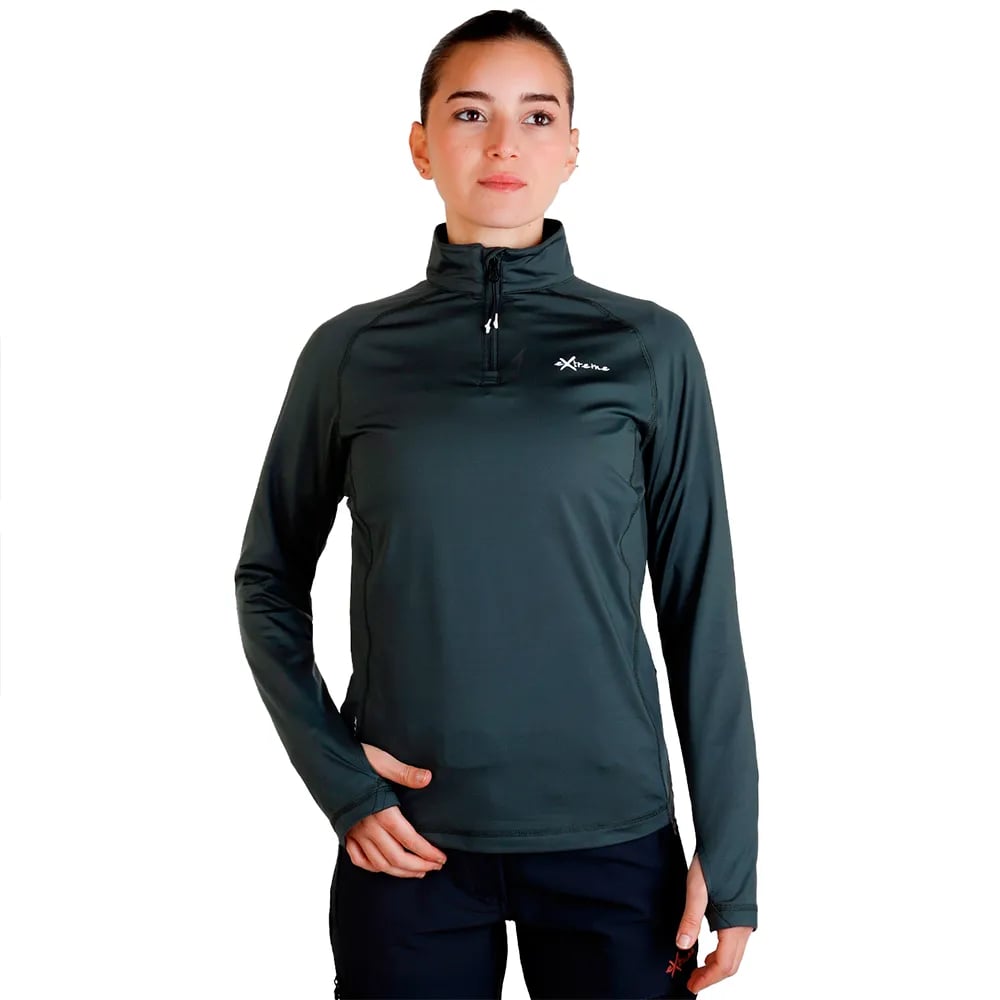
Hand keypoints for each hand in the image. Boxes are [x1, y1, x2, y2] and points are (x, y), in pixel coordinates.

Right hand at [343, 742, 448, 877]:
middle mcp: (367, 827)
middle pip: (396, 858)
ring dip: (400, 871)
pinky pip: (359, 859)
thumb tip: (427, 778)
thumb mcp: (382, 760)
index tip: (441, 858)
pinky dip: (374, 867)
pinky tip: (385, 867)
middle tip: (436, 867)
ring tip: (418, 871)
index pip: (409, 840)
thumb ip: (405, 772)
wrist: (322, 763)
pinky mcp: (345, 833)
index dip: (427, 853)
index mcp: (381, 811)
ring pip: (379, 863)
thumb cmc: (353, 759)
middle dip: (418, 866)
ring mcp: (355, 833)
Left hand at [675, 852, 752, 992]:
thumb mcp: (697, 889)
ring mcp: (745, 919)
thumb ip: (691, 918)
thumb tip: (682, 945)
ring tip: (698, 968)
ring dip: (718, 965)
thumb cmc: (715, 860)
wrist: (730, 838)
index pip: (724, 965)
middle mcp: (744, 926)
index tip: (691, 985)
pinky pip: (734, 942)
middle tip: (692, 981)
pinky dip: (722, 952)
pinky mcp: (741, 910)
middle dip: (712, 976)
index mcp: (735, 925)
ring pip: (734, 954)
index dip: (707, 979)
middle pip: (731, 964)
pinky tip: (708, 946)